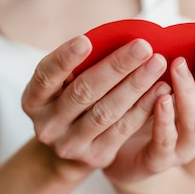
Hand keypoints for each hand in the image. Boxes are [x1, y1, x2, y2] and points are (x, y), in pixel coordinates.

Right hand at [22, 35, 168, 172]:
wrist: (70, 147)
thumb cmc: (71, 99)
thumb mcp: (63, 84)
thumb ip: (80, 64)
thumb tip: (119, 37)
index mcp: (33, 100)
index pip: (46, 76)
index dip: (64, 59)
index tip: (85, 40)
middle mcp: (48, 125)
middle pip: (83, 92)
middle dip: (116, 67)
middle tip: (142, 47)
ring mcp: (70, 145)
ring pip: (106, 112)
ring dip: (135, 86)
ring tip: (157, 64)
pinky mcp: (96, 156)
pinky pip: (123, 129)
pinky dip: (143, 108)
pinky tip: (161, 89)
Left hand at [104, 35, 194, 184]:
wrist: (121, 160)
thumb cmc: (140, 119)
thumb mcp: (156, 89)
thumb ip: (167, 68)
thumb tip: (165, 32)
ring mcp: (182, 147)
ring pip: (193, 120)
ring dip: (188, 92)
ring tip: (179, 67)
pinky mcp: (159, 161)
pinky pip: (165, 140)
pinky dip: (164, 119)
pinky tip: (161, 100)